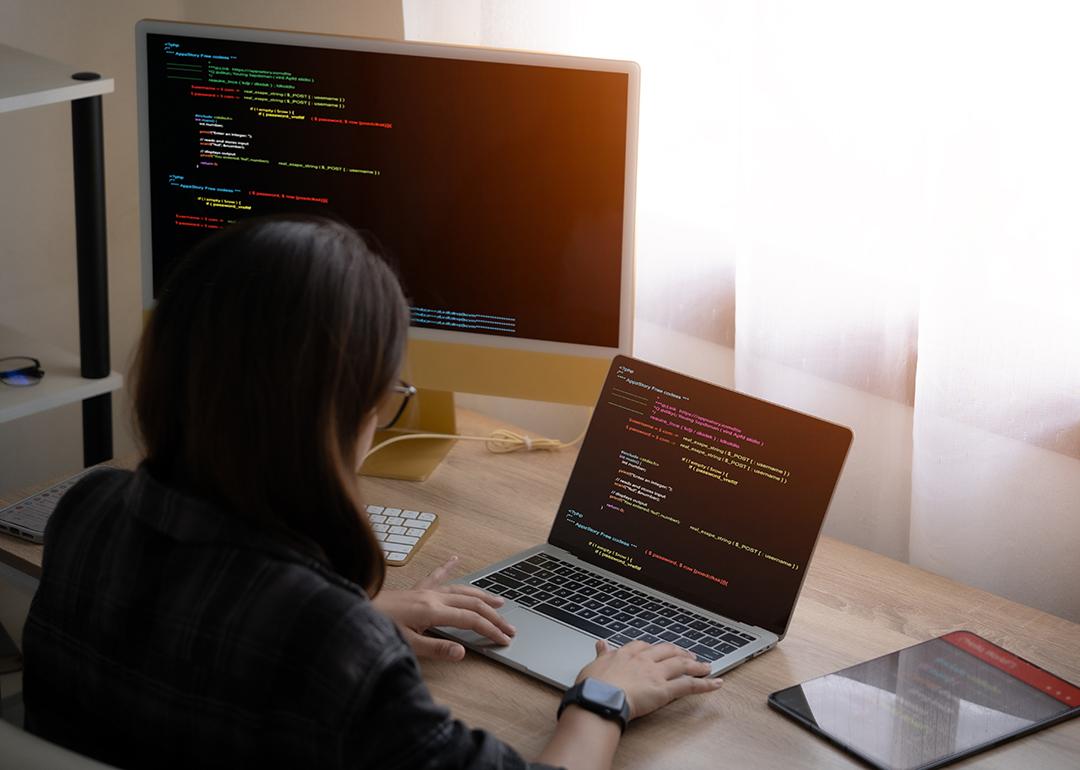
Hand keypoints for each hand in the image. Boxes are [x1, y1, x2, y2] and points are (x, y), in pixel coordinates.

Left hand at [373, 555, 515, 660]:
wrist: (355, 611)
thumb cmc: (379, 629)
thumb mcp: (407, 645)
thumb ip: (436, 648)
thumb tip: (463, 652)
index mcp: (433, 611)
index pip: (472, 620)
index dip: (491, 630)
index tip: (506, 640)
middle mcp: (433, 597)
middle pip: (472, 604)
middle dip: (494, 615)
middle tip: (511, 626)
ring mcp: (425, 591)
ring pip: (461, 589)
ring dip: (482, 595)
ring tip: (499, 600)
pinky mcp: (415, 590)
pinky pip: (436, 575)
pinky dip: (448, 567)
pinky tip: (455, 558)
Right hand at [575, 640, 721, 719]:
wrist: (600, 698)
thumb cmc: (594, 685)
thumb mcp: (594, 665)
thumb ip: (601, 654)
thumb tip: (600, 644)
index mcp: (627, 653)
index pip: (645, 646)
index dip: (655, 649)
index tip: (659, 651)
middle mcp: (645, 659)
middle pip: (668, 651)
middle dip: (680, 653)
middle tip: (689, 656)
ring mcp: (656, 673)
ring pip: (682, 665)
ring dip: (697, 665)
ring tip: (707, 667)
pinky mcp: (665, 690)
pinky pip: (689, 686)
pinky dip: (705, 684)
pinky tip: (716, 683)